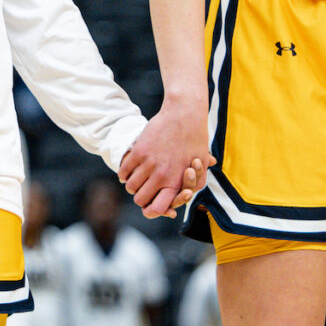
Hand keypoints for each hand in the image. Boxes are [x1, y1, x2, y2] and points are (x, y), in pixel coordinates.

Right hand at [117, 102, 209, 218]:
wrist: (185, 115)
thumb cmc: (196, 140)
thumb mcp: (201, 165)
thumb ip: (195, 183)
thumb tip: (186, 194)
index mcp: (177, 182)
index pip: (158, 208)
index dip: (153, 210)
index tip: (152, 204)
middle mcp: (162, 176)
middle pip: (140, 200)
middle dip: (141, 198)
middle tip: (143, 191)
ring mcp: (149, 164)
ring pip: (131, 187)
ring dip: (132, 186)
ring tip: (136, 180)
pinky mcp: (139, 151)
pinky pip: (124, 171)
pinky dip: (124, 174)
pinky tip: (128, 172)